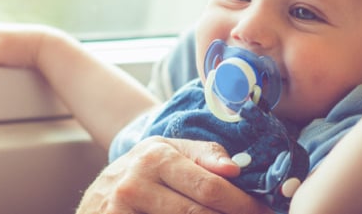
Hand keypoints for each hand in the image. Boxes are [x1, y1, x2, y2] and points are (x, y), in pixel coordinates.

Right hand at [76, 137, 270, 213]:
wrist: (94, 200)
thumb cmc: (141, 174)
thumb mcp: (167, 153)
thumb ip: (204, 155)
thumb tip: (236, 168)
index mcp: (156, 155)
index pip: (209, 185)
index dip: (243, 204)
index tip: (266, 212)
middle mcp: (135, 180)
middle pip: (197, 213)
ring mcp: (120, 208)